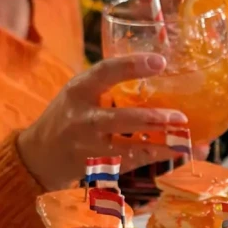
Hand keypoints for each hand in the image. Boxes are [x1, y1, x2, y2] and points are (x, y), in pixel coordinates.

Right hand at [17, 54, 185, 190]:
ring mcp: (89, 146)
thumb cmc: (70, 116)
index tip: (160, 61)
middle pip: (120, 119)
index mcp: (79, 90)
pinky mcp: (97, 166)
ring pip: (130, 148)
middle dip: (152, 118)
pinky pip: (132, 162)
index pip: (105, 71)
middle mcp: (83, 119)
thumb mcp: (81, 92)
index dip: (133, 66)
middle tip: (181, 117)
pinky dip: (156, 157)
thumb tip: (159, 71)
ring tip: (186, 141)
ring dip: (161, 145)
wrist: (40, 154)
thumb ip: (110, 84)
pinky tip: (177, 152)